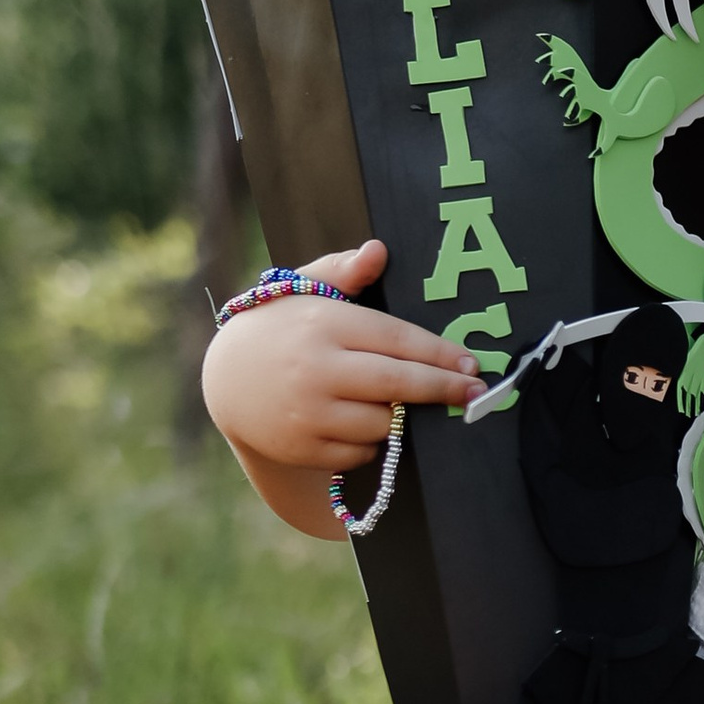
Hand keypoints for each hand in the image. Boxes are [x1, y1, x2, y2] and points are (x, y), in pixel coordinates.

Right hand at [203, 240, 478, 473]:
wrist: (226, 379)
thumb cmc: (281, 327)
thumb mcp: (305, 289)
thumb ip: (343, 270)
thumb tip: (379, 251)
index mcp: (323, 325)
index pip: (395, 339)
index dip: (439, 354)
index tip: (471, 364)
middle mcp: (315, 369)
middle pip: (397, 384)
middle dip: (443, 389)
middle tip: (477, 392)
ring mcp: (307, 412)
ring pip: (382, 424)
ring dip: (399, 417)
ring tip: (393, 402)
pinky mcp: (302, 447)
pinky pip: (361, 452)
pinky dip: (371, 442)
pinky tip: (359, 422)